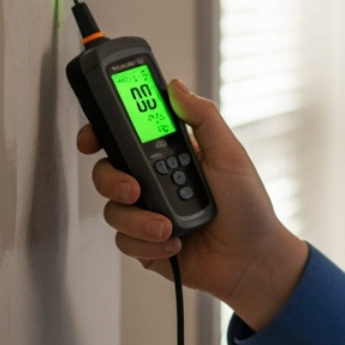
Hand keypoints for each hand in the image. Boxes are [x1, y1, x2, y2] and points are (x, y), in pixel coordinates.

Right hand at [79, 78, 309, 329]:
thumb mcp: (229, 154)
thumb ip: (202, 118)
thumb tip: (176, 86)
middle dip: (112, 179)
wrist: (252, 258)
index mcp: (170, 154)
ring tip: (169, 227)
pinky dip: (149, 243)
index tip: (92, 136)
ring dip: (139, 219)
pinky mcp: (144, 243)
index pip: (125, 136)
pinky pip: (124, 241)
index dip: (100, 132)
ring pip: (113, 209)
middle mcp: (153, 181)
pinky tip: (175, 244)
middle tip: (134, 188)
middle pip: (107, 171)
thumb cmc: (248, 205)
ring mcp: (146, 213)